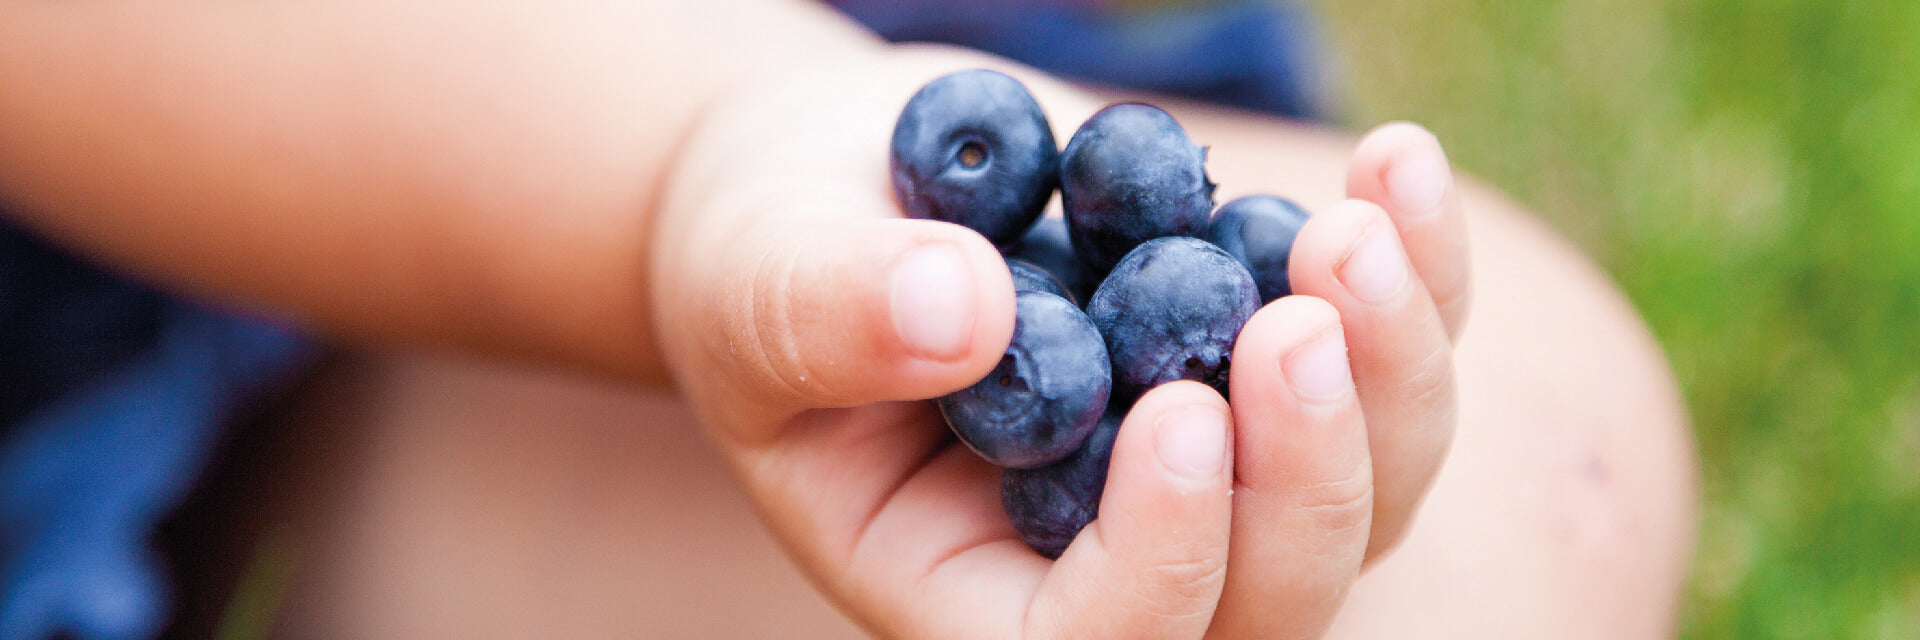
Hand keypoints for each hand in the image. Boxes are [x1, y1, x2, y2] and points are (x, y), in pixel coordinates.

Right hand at [651, 46, 1469, 638]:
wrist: (843, 184)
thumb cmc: (766, 255)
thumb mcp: (760, 279)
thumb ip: (832, 313)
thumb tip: (964, 314)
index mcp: (971, 589)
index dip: (1162, 559)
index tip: (1175, 408)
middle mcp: (1110, 559)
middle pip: (1270, 593)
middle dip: (1311, 471)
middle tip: (1302, 315)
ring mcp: (1206, 475)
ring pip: (1367, 494)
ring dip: (1392, 368)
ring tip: (1353, 225)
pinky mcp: (1265, 372)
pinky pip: (1388, 362)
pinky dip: (1421, 273)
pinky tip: (1395, 164)